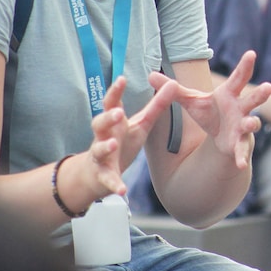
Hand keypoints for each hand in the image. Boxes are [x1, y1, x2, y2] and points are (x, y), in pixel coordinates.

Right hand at [85, 74, 175, 196]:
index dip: (115, 91)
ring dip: (104, 147)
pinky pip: (108, 180)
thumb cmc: (122, 143)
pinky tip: (122, 191)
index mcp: (113, 123)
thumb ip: (156, 105)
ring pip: (98, 150)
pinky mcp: (103, 176)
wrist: (98, 174)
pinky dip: (114, 185)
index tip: (122, 79)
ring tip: (112, 144)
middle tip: (118, 113)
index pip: (111, 103)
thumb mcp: (141, 124)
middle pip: (99, 123)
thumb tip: (172, 82)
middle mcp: (103, 137)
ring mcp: (101, 157)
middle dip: (108, 118)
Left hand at [150, 50, 270, 169]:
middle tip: (269, 87)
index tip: (251, 53)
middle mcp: (241, 108)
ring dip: (253, 123)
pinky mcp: (240, 144)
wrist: (220, 137)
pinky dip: (241, 158)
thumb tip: (149, 75)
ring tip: (251, 123)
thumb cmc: (210, 112)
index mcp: (230, 94)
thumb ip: (173, 89)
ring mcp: (243, 126)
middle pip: (253, 99)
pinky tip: (239, 165)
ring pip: (252, 123)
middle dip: (261, 93)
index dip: (245, 66)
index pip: (239, 78)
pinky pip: (242, 151)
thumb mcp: (191, 101)